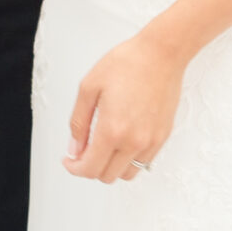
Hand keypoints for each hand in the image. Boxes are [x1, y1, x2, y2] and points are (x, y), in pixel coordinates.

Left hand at [65, 34, 186, 183]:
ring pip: (127, 174)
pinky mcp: (162, 137)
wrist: (160, 55)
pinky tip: (119, 142)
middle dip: (90, 168)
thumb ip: (78, 122)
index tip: (69, 161)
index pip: (90, 168)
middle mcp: (134, 142)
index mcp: (112, 130)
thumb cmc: (125, 64)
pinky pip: (144, 163)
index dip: (75, 168)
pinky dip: (128, 160)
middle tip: (81, 152)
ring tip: (101, 148)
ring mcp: (151, 141)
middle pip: (107, 176)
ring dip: (111, 167)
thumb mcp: (88, 88)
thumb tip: (74, 148)